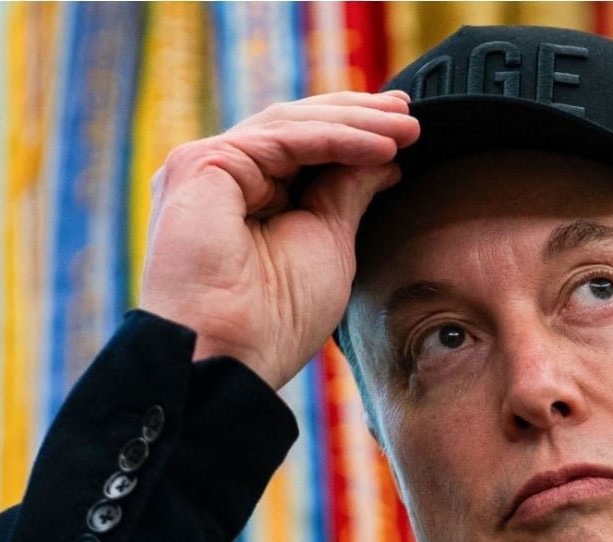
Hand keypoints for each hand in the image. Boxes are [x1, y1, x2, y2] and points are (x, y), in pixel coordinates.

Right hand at [139, 90, 419, 389]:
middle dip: (359, 117)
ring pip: (292, 127)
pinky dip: (336, 140)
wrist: (231, 356)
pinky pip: (282, 140)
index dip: (357, 133)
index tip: (408, 130)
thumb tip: (384, 157)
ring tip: (408, 129)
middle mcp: (223, 177)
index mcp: (248, 196)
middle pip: (297, 127)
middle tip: (411, 113)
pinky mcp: (200, 165)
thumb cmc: (276, 319)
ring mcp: (207, 167)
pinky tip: (381, 146)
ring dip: (357, 124)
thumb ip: (348, 193)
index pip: (306, 147)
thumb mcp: (330, 242)